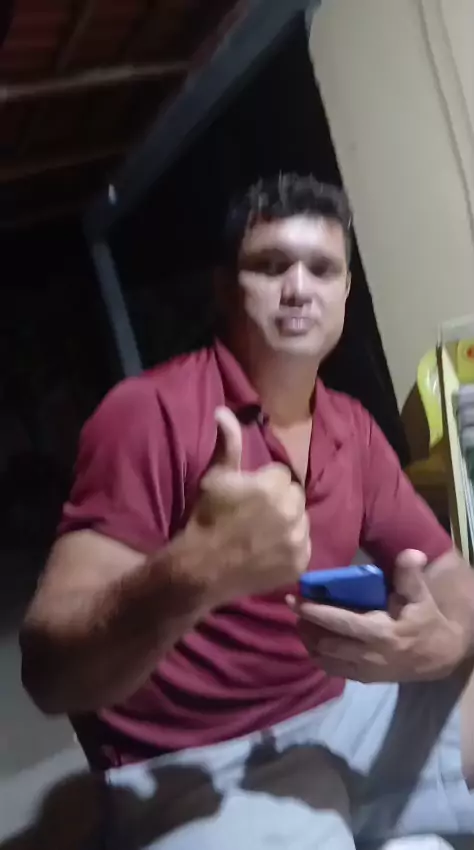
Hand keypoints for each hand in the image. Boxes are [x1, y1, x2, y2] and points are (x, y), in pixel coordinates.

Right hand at [189, 407, 310, 604]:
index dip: (264, 483)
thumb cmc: (205, 518)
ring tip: (263, 533)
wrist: (200, 569)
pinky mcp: (300, 564)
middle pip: (295, 496)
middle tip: (256, 514)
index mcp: (272, 486)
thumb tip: (224, 411)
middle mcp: (290, 511)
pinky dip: (291, 547)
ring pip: (302, 520)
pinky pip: (304, 546)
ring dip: (288, 522)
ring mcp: (297, 540)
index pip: (281, 474)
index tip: (247, 496)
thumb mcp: (214, 477)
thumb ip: (227, 444)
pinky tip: (269, 550)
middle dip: (279, 500)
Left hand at [289, 550, 465, 682]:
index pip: (340, 623)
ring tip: (302, 622)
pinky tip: (315, 640)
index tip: (294, 599)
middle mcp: (369, 656)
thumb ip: (410, 575)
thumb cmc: (426, 621)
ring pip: (325, 660)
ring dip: (309, 642)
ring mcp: (365, 671)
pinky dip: (319, 656)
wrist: (440, 657)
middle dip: (306, 627)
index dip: (314, 612)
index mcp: (381, 633)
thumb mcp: (421, 596)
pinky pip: (332, 670)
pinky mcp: (363, 679)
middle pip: (325, 644)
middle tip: (295, 607)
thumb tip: (410, 552)